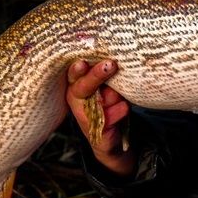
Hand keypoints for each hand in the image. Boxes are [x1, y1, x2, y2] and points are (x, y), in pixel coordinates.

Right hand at [65, 60, 136, 176]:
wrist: (109, 136)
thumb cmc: (108, 103)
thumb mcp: (107, 85)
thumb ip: (107, 74)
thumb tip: (114, 62)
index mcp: (76, 83)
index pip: (74, 73)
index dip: (77, 68)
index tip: (83, 62)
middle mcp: (75, 98)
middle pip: (83, 85)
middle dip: (96, 75)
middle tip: (111, 65)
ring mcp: (83, 115)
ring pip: (103, 99)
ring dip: (116, 96)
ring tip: (120, 97)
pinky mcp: (95, 130)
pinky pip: (110, 116)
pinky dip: (120, 109)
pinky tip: (123, 108)